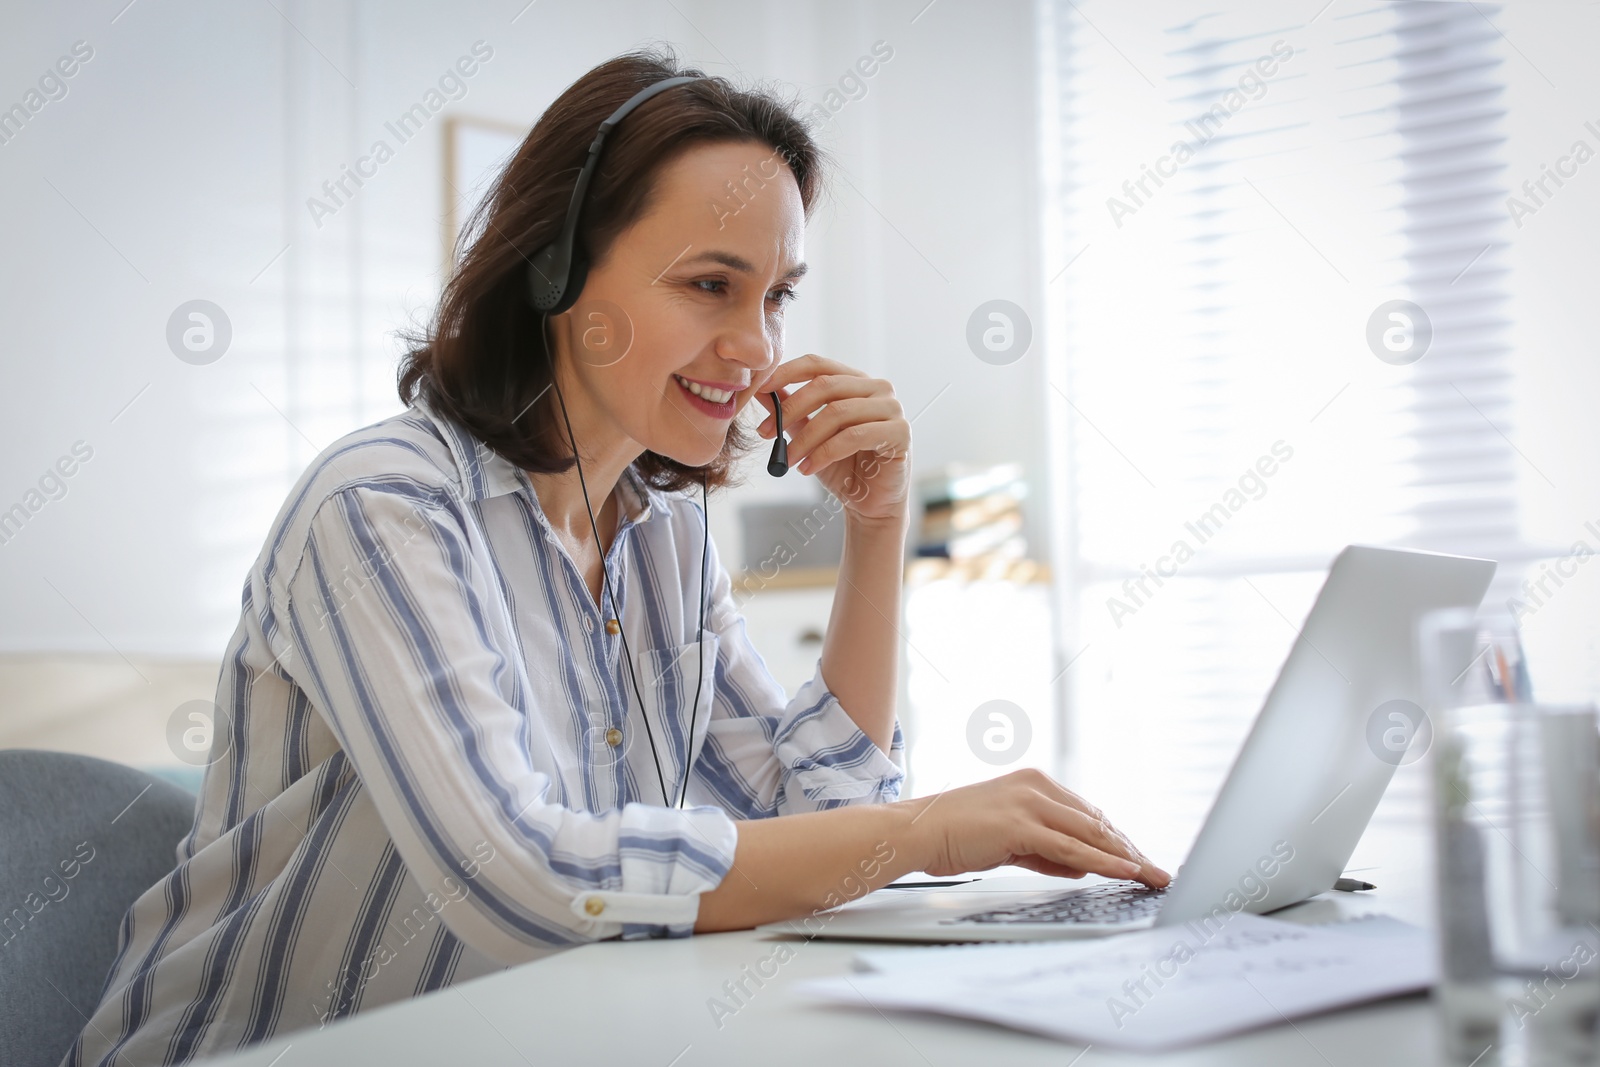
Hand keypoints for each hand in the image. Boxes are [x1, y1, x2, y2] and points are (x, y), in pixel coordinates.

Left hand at [752, 354, 909, 526]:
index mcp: (855, 381)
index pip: (818, 364)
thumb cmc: (843, 467)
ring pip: (838, 412)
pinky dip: (825, 453)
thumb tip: (760, 391)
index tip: (760, 389)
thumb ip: (791, 411)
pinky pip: (855, 436)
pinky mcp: (900, 432)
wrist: (870, 504)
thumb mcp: (809, 435)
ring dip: (805, 438)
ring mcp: (892, 408)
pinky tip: (809, 468)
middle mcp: (877, 388)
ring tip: (788, 459)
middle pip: (826, 385)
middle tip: (766, 433)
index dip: (786, 372)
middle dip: (790, 409)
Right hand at [902, 769, 1170, 887]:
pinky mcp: (1021, 825)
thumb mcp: (1006, 840)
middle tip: (1156, 870)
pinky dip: (1104, 860)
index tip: (1137, 858)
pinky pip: (1072, 847)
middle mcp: (1035, 785)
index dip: (1114, 838)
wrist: (916, 830)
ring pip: (1089, 832)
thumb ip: (1043, 849)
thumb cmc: (953, 834)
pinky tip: (1126, 872)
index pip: (1085, 813)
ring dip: (1125, 856)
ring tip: (1151, 875)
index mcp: (1032, 781)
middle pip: (1095, 820)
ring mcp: (1029, 802)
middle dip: (1129, 848)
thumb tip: (1080, 865)